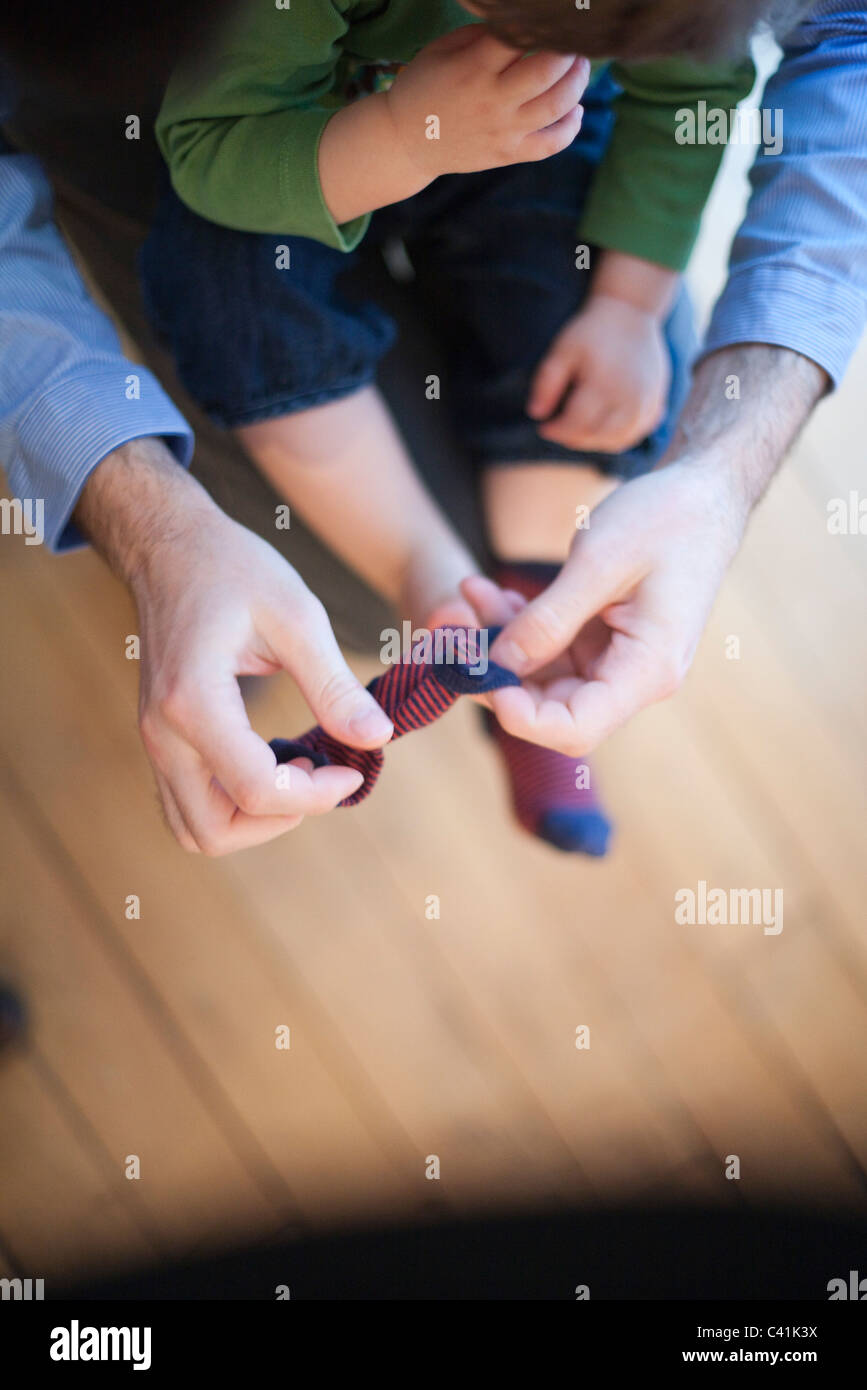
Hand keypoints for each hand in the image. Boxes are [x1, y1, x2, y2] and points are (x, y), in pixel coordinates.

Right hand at [76, 441, 393, 854]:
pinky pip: (188, 804)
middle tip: (323, 778)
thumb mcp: (297, 616)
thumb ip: (334, 685)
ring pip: (194, 829)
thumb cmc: (233, 569)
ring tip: (300, 776)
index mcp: (194, 701)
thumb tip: (376, 738)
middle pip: (213, 832)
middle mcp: (163, 733)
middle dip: (280, 819)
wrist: (171, 546)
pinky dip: (232, 806)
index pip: (256, 790)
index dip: (316, 796)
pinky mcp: (160, 739)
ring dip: (252, 821)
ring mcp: (154, 740)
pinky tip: (274, 765)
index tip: (354, 769)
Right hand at [385, 27, 588, 178]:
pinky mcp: (508, 154)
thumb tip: (521, 25)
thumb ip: (482, 35)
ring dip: (577, 83)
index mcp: (474, 67)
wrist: (405, 141)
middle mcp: (492, 100)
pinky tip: (576, 111)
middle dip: (570, 52)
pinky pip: (551, 144)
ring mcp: (503, 131)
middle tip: (575, 44)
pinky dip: (571, 128)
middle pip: (549, 71)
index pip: (522, 37)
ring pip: (557, 106)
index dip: (543, 25)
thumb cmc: (424, 87)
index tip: (555, 21)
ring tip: (579, 70)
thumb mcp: (443, 49)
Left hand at [462, 458, 748, 755]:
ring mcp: (618, 661)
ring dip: (501, 642)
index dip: (521, 717)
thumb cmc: (666, 519)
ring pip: (544, 677)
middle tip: (453, 636)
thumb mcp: (598, 562)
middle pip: (553, 709)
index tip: (478, 677)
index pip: (577, 729)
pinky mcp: (604, 640)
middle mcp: (635, 677)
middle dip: (499, 677)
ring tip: (469, 594)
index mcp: (647, 669)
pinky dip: (518, 624)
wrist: (703, 492)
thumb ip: (547, 620)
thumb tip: (498, 666)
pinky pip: (551, 648)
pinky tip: (486, 592)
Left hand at [528, 294, 670, 452]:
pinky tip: (603, 429)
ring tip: (579, 430)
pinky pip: (637, 434)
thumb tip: (536, 414)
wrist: (631, 312)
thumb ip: (546, 382)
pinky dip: (618, 439)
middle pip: (597, 437)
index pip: (576, 426)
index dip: (556, 431)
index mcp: (604, 386)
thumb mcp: (562, 350)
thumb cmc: (592, 332)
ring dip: (595, 442)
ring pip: (618, 441)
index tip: (544, 427)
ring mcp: (646, 403)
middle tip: (560, 429)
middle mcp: (629, 399)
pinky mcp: (656, 403)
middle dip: (573, 439)